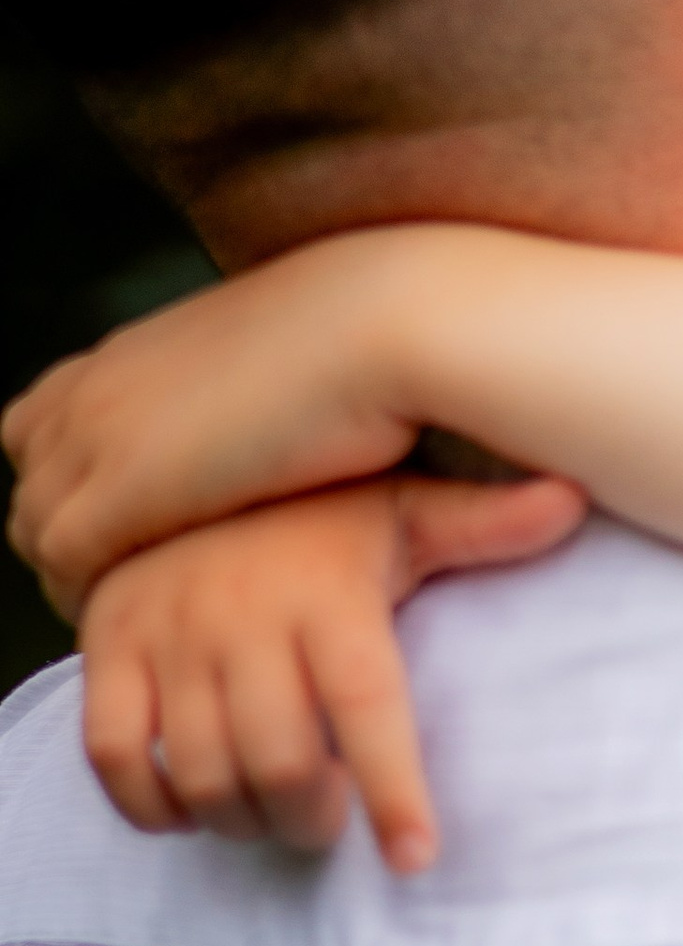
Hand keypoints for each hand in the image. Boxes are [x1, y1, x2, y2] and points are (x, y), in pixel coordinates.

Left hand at [4, 227, 457, 616]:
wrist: (385, 326)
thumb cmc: (369, 338)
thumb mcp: (282, 356)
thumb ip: (244, 389)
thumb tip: (279, 415)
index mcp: (129, 352)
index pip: (40, 420)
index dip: (70, 474)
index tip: (119, 515)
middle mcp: (95, 390)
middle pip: (32, 478)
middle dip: (65, 528)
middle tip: (121, 580)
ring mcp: (97, 439)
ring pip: (36, 526)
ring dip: (74, 573)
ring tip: (134, 612)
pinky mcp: (119, 494)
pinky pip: (66, 565)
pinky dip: (89, 595)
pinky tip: (146, 619)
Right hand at [80, 472, 584, 867]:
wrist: (183, 463)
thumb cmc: (313, 511)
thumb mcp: (400, 507)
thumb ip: (482, 523)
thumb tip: (575, 499)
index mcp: (327, 594)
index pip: (366, 705)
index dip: (393, 790)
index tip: (417, 857)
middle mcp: (242, 617)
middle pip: (282, 762)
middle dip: (315, 818)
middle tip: (331, 815)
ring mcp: (166, 635)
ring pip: (204, 773)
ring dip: (247, 819)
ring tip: (278, 807)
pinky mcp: (106, 649)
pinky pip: (115, 755)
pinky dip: (154, 803)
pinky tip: (194, 802)